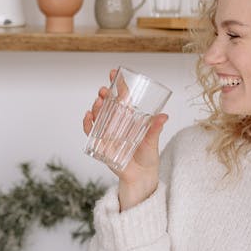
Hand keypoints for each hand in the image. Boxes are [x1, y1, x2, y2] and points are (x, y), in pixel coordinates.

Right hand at [83, 69, 168, 209]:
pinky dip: (87, 124)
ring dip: (96, 107)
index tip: (114, 73)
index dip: (118, 85)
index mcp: (131, 118)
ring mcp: (108, 132)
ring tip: (98, 103)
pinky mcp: (101, 143)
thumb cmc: (148, 157)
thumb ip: (155, 129)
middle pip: (108, 104)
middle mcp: (118, 122)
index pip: (123, 97)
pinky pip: (90, 131)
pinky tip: (88, 117)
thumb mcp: (152, 141)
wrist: (140, 176)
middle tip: (103, 91)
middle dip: (104, 95)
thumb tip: (164, 116)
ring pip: (98, 115)